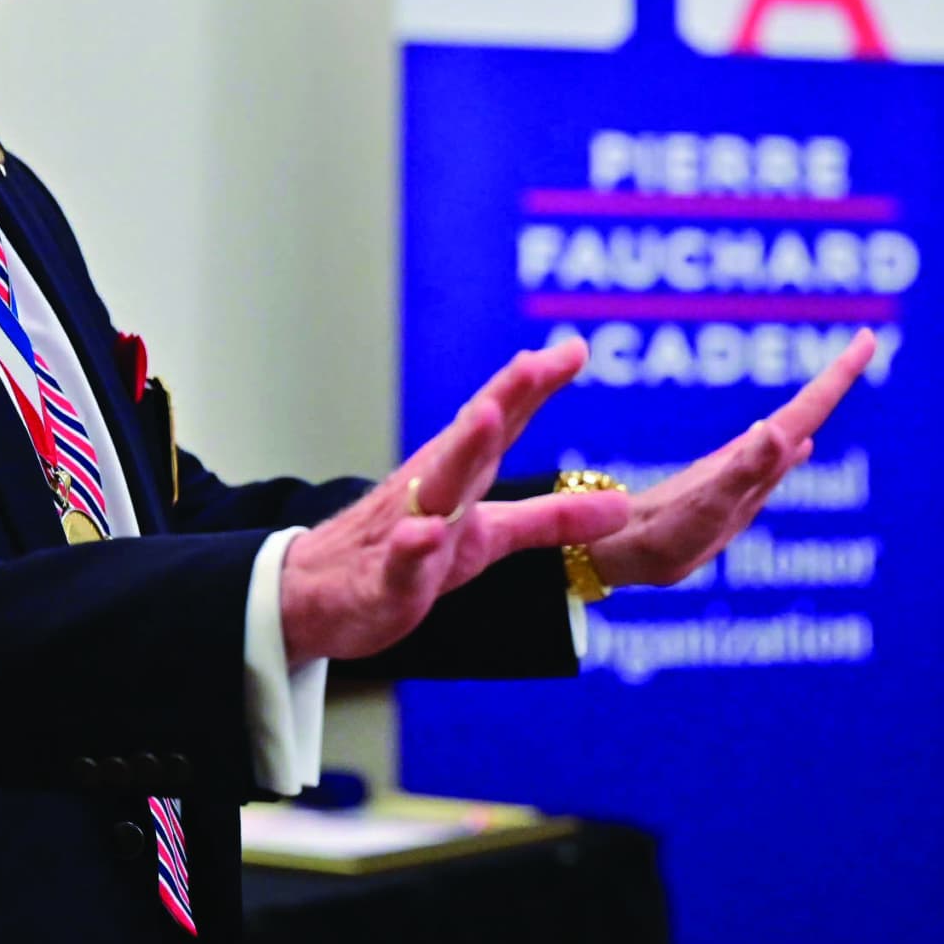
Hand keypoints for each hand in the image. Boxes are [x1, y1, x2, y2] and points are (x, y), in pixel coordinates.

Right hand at [279, 338, 631, 663]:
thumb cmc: (410, 553)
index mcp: (459, 472)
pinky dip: (412, 546)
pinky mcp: (385, 580)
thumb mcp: (491, 537)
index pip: (502, 421)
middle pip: (472, 438)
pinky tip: (426, 534)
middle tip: (534, 362)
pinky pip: (399, 561)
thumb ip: (552, 518)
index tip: (574, 348)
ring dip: (462, 450)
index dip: (536, 385)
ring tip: (487, 417)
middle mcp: (432, 488)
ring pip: (436, 488)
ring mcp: (405, 530)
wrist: (318, 595)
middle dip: (503, 397)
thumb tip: (625, 505)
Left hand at [584, 328, 876, 589]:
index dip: (839, 375)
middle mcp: (751, 456)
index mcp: (753, 455)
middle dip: (836, 378)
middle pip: (804, 410)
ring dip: (818, 405)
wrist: (624, 546)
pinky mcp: (733, 491)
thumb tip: (783, 431)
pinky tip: (800, 446)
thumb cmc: (665, 532)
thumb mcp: (709, 504)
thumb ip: (746, 470)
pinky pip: (775, 460)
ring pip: (791, 430)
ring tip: (840, 383)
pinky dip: (796, 444)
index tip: (868, 338)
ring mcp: (742, 472)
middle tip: (866, 344)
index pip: (806, 409)